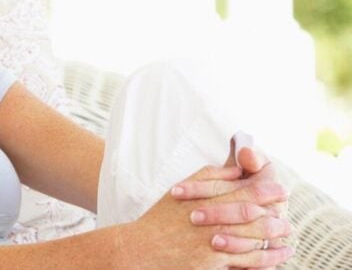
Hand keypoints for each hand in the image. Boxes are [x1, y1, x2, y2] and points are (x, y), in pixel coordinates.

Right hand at [117, 165, 292, 268]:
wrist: (142, 247)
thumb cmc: (161, 218)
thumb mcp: (182, 188)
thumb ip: (210, 175)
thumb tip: (236, 170)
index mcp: (209, 198)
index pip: (249, 191)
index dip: (270, 190)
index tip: (281, 190)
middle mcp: (216, 219)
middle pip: (258, 215)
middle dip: (278, 216)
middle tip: (287, 218)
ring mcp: (216, 241)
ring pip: (257, 239)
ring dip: (276, 238)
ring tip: (287, 238)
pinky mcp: (215, 261)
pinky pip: (249, 262)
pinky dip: (267, 259)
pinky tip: (276, 256)